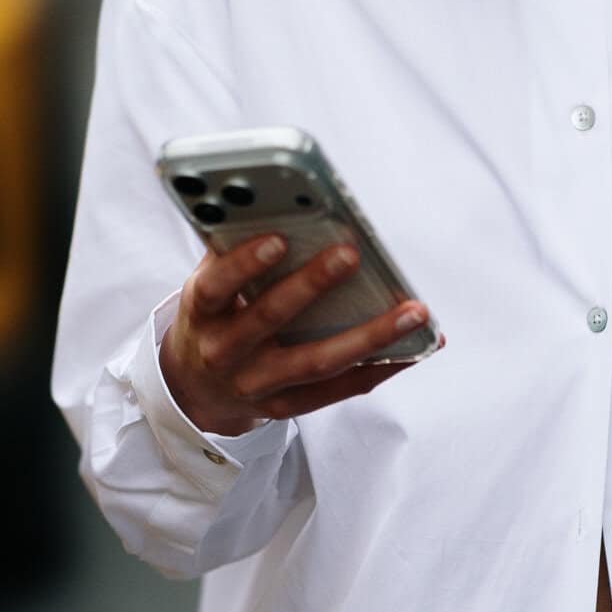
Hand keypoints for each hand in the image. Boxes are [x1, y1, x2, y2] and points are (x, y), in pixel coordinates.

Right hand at [161, 234, 437, 436]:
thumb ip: (235, 250)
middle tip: (350, 255)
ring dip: (369, 336)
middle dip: (312, 285)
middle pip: (270, 319)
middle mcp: (225, 352)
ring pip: (317, 362)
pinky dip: (381, 367)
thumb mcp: (210, 286)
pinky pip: (339, 389)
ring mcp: (257, 385)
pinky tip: (415, 347)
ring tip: (413, 312)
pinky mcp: (286, 406)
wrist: (197, 390)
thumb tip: (283, 205)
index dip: (244, 264)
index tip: (278, 239)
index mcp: (202, 313)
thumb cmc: (214, 319)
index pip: (217, 286)